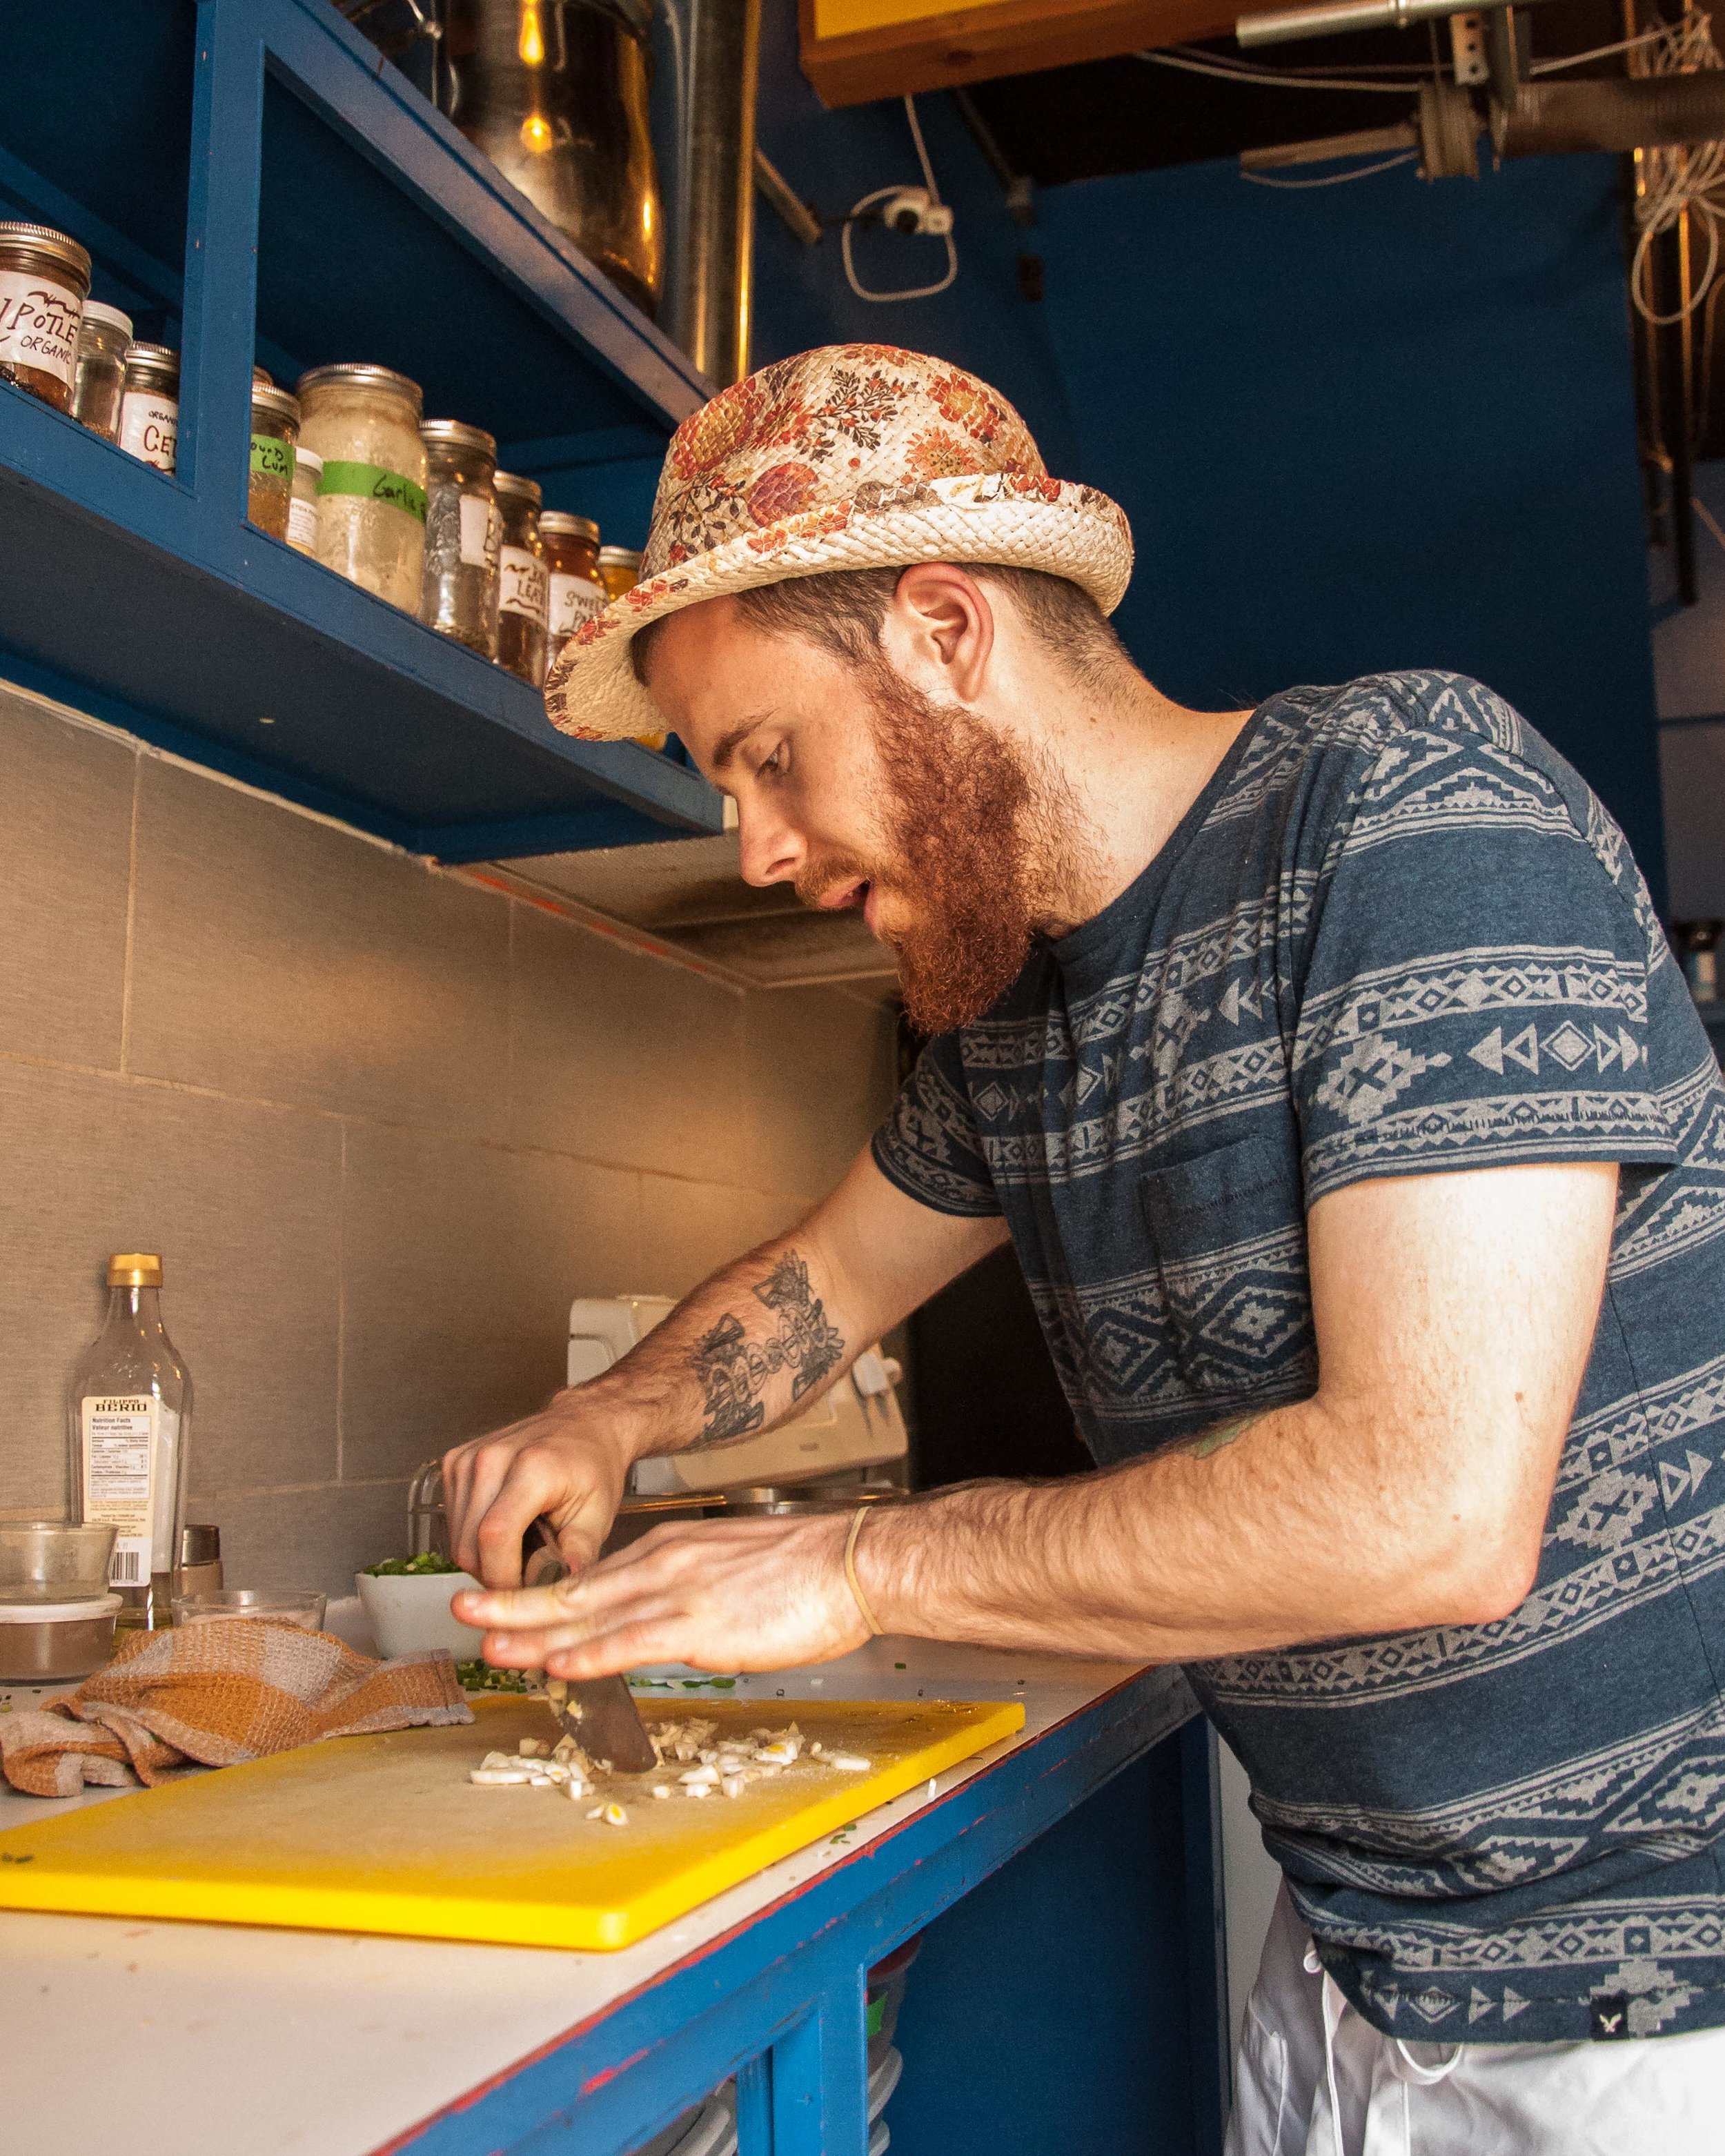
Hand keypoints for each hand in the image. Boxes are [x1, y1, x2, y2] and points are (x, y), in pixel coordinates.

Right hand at [441, 1398, 637, 1588]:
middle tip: (526, 1576)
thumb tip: (562, 1590)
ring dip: (482, 1559)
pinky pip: (452, 1522)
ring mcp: (468, 1458)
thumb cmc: (592, 1466)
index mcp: (532, 1467)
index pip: (495, 1536)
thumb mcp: (599, 1514)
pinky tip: (504, 1529)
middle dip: (494, 1575)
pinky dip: (473, 1538)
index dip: (503, 1577)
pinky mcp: (454, 1462)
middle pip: (469, 1544)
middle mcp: (492, 1457)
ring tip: (519, 1550)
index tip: (523, 1594)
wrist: (582, 1425)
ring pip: (456, 1539)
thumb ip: (579, 1554)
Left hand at [452, 1514, 872, 1676]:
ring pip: (591, 1617)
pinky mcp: (702, 1625)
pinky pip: (632, 1642)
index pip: (593, 1577)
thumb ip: (692, 1591)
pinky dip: (590, 1655)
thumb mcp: (733, 1569)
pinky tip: (559, 1663)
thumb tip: (669, 1623)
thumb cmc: (807, 1571)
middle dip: (514, 1603)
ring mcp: (679, 1594)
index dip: (544, 1596)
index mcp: (672, 1551)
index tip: (506, 1606)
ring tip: (489, 1641)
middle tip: (463, 1608)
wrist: (853, 1561)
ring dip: (535, 1633)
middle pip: (574, 1590)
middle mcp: (664, 1565)